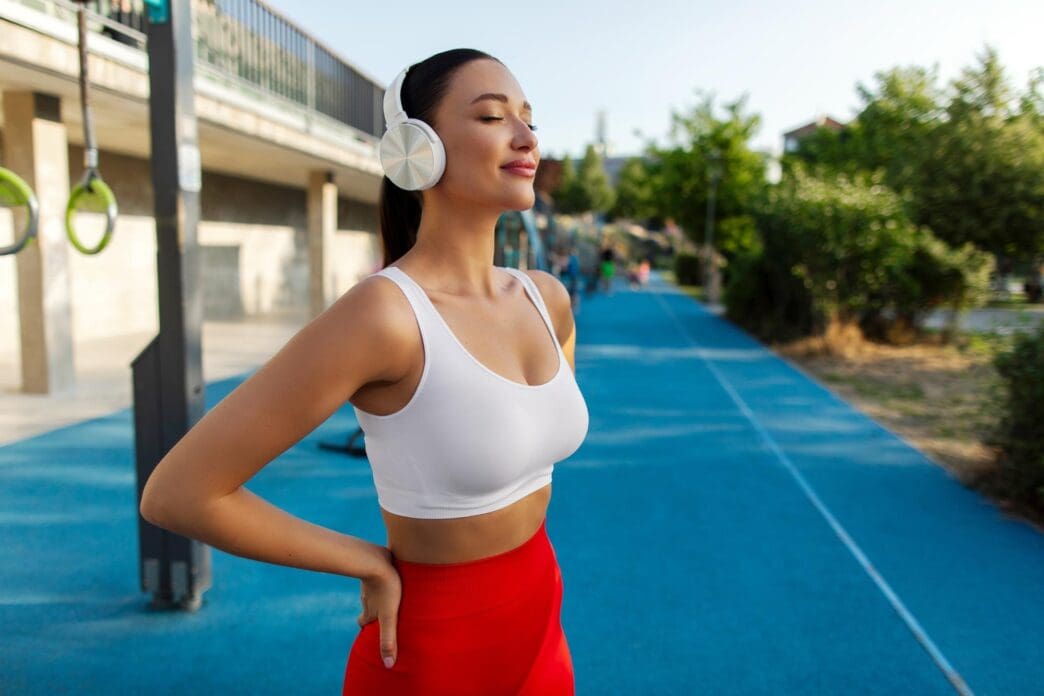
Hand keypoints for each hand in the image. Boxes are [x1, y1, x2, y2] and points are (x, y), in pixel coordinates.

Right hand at [358, 551, 401, 668]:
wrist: (376, 559)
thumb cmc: (386, 589)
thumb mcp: (389, 617)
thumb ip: (389, 640)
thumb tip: (389, 666)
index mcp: (369, 610)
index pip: (364, 622)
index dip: (367, 627)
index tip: (368, 631)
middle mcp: (367, 596)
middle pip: (367, 606)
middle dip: (372, 611)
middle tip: (379, 615)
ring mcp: (371, 580)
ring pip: (373, 590)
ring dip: (378, 594)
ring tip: (390, 596)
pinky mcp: (378, 566)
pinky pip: (379, 573)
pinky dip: (383, 577)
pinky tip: (395, 573)